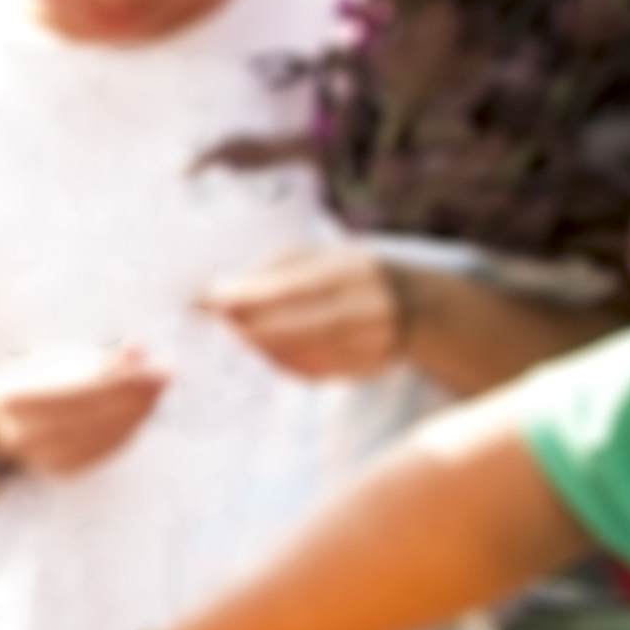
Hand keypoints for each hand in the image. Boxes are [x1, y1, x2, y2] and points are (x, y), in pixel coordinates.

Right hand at [0, 346, 172, 482]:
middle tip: (165, 374)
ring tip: (157, 388)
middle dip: (138, 394)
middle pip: (98, 415)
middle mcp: (29, 434)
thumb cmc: (16, 385)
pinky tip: (140, 411)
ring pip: (106, 436)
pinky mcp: (64, 470)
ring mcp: (45, 457)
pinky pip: (105, 450)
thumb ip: (91, 360)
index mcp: (17, 400)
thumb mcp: (44, 362)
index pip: (82, 392)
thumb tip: (136, 352)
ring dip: (138, 412)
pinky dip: (127, 430)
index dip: (122, 379)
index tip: (152, 362)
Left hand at [205, 244, 408, 383]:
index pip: (300, 287)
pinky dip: (282, 362)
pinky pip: (314, 372)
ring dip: (264, 348)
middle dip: (255, 328)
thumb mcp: (318, 256)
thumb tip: (219, 294)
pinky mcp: (367, 369)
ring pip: (307, 354)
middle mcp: (371, 309)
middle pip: (304, 326)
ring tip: (240, 335)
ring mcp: (374, 343)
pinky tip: (268, 350)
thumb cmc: (347, 273)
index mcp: (356, 271)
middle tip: (223, 325)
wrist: (414, 304)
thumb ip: (271, 271)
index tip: (215, 301)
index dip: (255, 297)